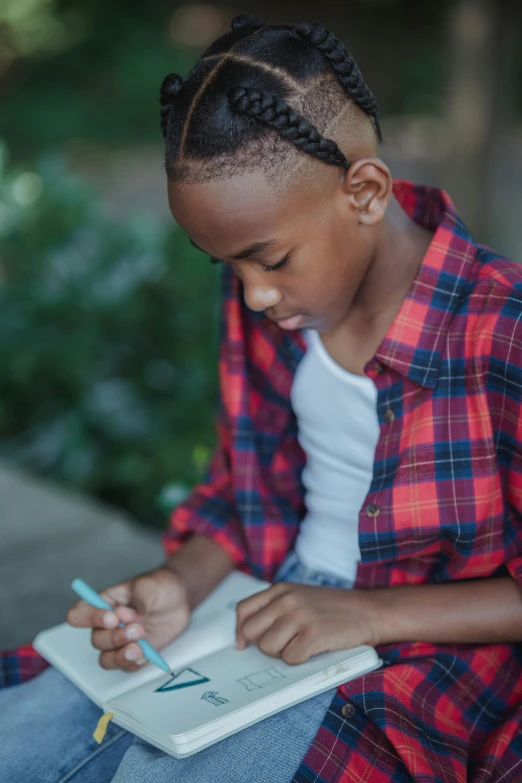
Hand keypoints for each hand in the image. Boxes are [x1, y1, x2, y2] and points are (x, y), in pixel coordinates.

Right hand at [66, 567, 189, 671]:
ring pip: (106, 659)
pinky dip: (133, 664)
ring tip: (139, 648)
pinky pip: (125, 667)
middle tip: (138, 629)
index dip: (90, 619)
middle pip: (96, 640)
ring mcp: (121, 641)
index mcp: (105, 603)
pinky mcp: (134, 652)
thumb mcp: (148, 585)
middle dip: (115, 637)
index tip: (112, 618)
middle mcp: (108, 625)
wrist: (179, 599)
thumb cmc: (160, 587)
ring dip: (120, 656)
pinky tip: (146, 654)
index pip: (79, 614)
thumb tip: (124, 615)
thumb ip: (136, 597)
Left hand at [235, 582, 379, 664]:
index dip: (240, 630)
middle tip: (283, 645)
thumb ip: (275, 609)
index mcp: (280, 589)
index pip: (243, 610)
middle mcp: (286, 600)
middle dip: (264, 645)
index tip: (244, 644)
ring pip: (268, 648)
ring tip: (301, 644)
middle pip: (252, 633)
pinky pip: (290, 659)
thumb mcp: (299, 597)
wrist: (369, 610)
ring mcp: (299, 616)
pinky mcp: (313, 634)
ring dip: (283, 653)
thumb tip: (245, 637)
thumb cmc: (333, 609)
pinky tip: (313, 649)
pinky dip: (300, 660)